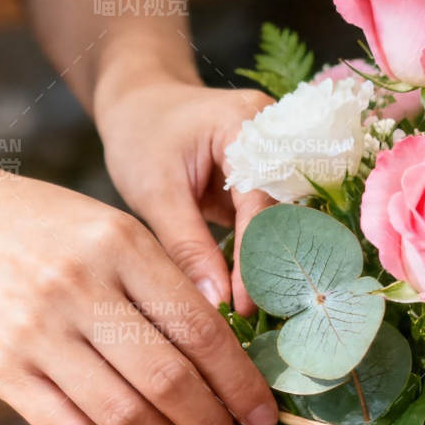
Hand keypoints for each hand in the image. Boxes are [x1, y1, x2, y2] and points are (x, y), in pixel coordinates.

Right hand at [0, 156, 278, 424]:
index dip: (241, 383)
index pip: (200, 331)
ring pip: (124, 414)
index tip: (263, 412)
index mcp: (121, 246)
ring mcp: (36, 331)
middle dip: (212, 421)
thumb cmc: (51, 229)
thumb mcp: (116, 231)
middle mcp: (80, 288)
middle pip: (168, 381)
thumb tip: (228, 360)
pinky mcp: (1, 370)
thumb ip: (167, 284)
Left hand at [96, 78, 274, 315]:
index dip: (255, 261)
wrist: (139, 105)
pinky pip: (270, 225)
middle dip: (271, 268)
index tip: (242, 307)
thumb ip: (187, 246)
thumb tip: (214, 303)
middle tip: (255, 318)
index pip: (263, 205)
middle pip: (286, 215)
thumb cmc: (141, 136)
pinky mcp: (266, 183)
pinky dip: (258, 258)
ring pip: (283, 224)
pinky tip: (248, 294)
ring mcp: (276, 160)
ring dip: (268, 267)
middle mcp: (278, 139)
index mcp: (250, 126)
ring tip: (254, 313)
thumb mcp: (156, 192)